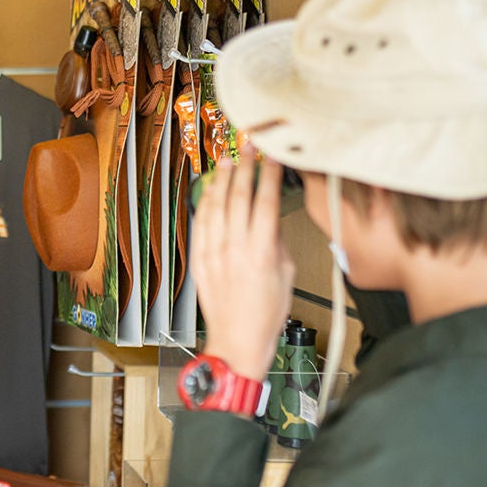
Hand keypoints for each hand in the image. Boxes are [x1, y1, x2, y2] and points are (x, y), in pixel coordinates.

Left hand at [191, 147, 294, 381]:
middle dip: (245, 166)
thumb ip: (278, 242)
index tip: (273, 157)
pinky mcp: (199, 260)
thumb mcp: (286, 273)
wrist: (238, 340)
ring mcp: (214, 253)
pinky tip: (211, 188)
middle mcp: (236, 249)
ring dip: (223, 178)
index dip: (270, 174)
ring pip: (216, 205)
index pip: (267, 201)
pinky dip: (206, 202)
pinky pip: (201, 223)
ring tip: (228, 159)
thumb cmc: (267, 313)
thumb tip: (270, 218)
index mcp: (263, 252)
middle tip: (248, 146)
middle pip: (239, 196)